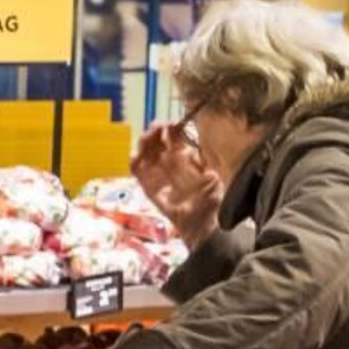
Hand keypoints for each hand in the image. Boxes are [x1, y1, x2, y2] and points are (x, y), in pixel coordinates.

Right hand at [132, 122, 221, 248]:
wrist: (203, 225)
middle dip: (156, 134)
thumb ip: (204, 163)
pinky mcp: (151, 191)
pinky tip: (134, 156)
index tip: (172, 123)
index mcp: (187, 161)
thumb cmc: (212, 201)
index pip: (176, 140)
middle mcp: (172, 167)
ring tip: (146, 137)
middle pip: (159, 145)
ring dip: (144, 146)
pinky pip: (140, 175)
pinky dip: (135, 166)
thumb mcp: (214, 176)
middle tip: (156, 127)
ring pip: (148, 156)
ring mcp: (160, 178)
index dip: (172, 130)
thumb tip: (191, 148)